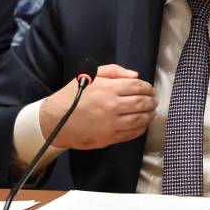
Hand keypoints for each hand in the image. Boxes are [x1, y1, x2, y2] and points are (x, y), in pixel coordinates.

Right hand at [40, 64, 155, 150]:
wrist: (55, 120)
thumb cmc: (72, 96)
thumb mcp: (90, 75)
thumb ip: (114, 71)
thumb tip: (135, 75)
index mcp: (108, 89)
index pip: (138, 87)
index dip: (148, 88)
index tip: (149, 89)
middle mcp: (112, 106)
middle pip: (142, 103)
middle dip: (151, 101)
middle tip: (153, 101)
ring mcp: (111, 124)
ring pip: (140, 119)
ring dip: (149, 115)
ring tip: (151, 112)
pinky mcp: (109, 138)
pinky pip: (131, 134)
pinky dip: (141, 129)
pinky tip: (142, 124)